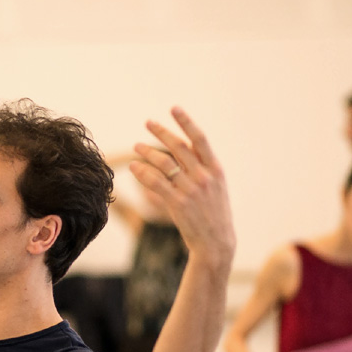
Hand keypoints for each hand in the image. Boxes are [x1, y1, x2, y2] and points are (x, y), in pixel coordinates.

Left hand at [129, 108, 235, 267]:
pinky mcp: (178, 203)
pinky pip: (156, 182)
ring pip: (164, 163)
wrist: (216, 242)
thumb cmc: (215, 215)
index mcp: (216, 170)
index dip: (186, 122)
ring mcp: (191, 190)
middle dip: (161, 132)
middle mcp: (204, 177)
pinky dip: (143, 172)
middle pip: (179, 147)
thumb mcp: (217, 188)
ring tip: (136, 146)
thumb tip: (189, 149)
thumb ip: (204, 168)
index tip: (174, 108)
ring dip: (147, 151)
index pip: (200, 139)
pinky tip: (134, 166)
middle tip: (148, 123)